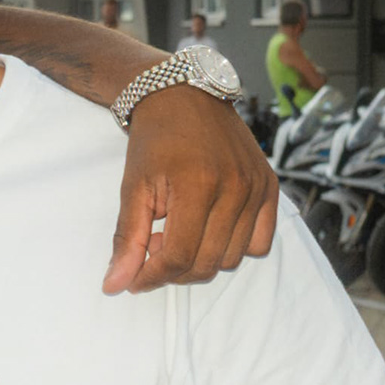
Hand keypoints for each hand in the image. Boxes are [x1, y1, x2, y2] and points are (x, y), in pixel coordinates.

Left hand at [107, 88, 281, 294]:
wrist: (185, 98)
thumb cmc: (155, 140)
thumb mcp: (132, 188)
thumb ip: (128, 240)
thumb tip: (114, 286)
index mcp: (198, 185)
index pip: (179, 257)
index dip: (152, 277)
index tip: (133, 279)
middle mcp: (235, 188)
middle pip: (207, 264)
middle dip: (174, 270)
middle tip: (154, 247)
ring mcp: (257, 188)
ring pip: (233, 258)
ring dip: (201, 259)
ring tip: (178, 233)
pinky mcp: (270, 188)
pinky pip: (260, 243)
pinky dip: (233, 247)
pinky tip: (208, 229)